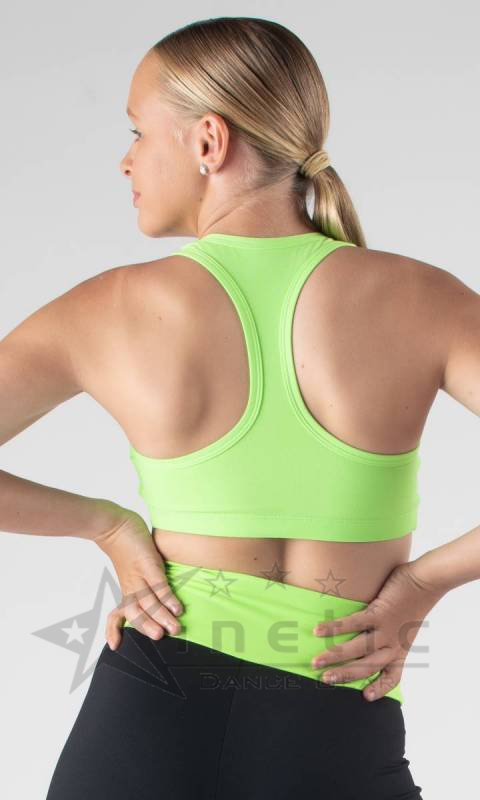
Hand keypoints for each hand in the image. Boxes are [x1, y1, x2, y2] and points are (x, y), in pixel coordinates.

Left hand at [93, 510, 183, 649]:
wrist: (114, 525)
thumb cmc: (125, 545)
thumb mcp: (131, 567)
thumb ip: (142, 580)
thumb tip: (157, 592)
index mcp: (126, 588)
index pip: (118, 614)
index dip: (114, 629)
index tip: (114, 645)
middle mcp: (131, 585)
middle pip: (136, 612)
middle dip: (148, 627)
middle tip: (161, 637)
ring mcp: (139, 575)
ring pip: (148, 602)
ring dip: (161, 617)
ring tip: (174, 628)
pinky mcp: (148, 564)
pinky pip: (158, 585)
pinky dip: (168, 599)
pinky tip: (177, 608)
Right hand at [311, 561, 444, 700]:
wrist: (426, 582)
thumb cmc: (415, 600)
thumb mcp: (407, 626)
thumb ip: (391, 633)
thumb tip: (371, 632)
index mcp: (400, 649)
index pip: (392, 676)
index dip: (380, 688)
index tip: (366, 697)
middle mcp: (393, 644)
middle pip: (367, 667)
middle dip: (344, 674)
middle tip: (324, 679)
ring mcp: (385, 630)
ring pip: (358, 650)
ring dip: (334, 656)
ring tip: (316, 661)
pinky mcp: (379, 613)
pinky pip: (353, 624)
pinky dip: (334, 628)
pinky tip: (318, 630)